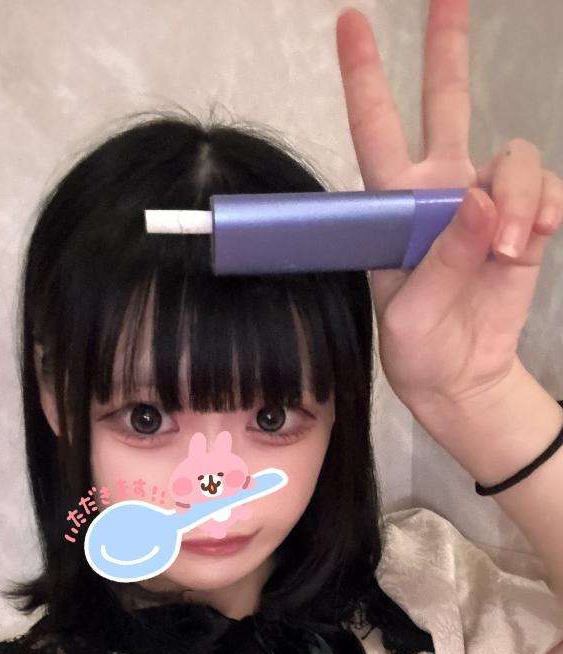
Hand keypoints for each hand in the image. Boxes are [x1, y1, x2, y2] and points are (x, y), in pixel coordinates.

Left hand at [335, 1, 562, 407]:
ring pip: (514, 156)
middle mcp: (441, 191)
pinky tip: (534, 238)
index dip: (364, 75)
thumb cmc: (419, 347)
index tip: (351, 21)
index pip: (377, 129)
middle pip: (447, 103)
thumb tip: (484, 203)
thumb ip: (442, 261)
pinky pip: (548, 190)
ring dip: (520, 197)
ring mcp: (487, 203)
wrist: (462, 377)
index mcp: (394, 207)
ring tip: (510, 248)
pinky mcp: (526, 222)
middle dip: (448, 49)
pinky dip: (546, 210)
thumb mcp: (411, 314)